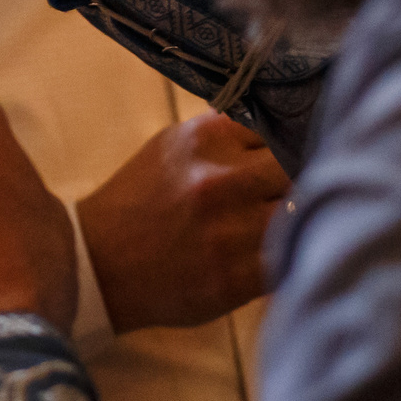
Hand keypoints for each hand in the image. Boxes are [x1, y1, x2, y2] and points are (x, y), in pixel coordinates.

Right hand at [77, 114, 288, 332]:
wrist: (99, 263)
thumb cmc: (141, 201)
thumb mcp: (174, 146)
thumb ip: (227, 135)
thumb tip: (287, 125)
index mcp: (207, 138)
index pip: (284, 126)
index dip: (294, 142)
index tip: (296, 153)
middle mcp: (222, 179)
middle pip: (300, 168)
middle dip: (300, 178)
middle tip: (294, 191)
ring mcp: (231, 230)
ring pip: (301, 212)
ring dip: (301, 216)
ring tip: (291, 220)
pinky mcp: (237, 276)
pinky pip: (292, 256)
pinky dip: (293, 252)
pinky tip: (281, 251)